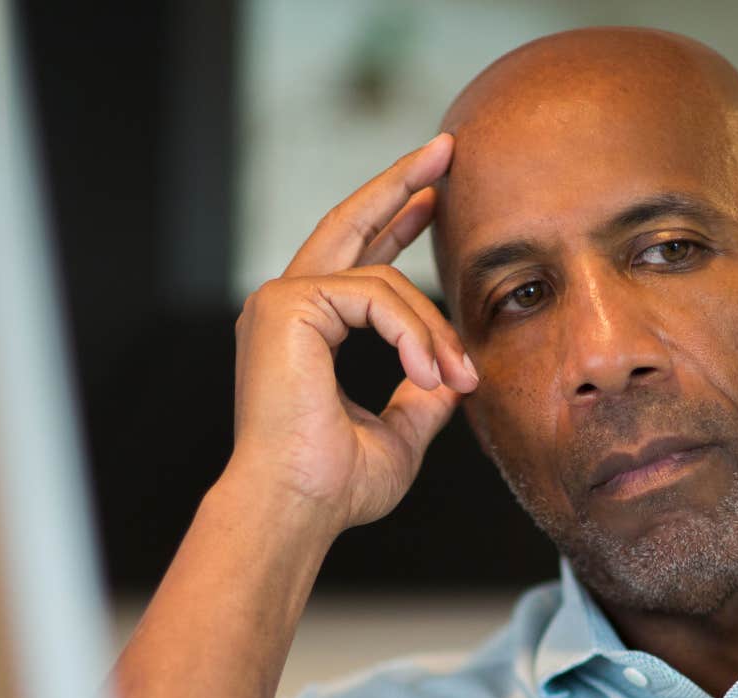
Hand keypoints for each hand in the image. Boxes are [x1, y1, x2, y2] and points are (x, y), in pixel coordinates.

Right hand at [224, 133, 473, 533]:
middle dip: (402, 183)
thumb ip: (421, 396)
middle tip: (447, 148)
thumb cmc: (331, 486)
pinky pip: (375, 295)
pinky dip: (413, 332)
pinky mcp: (286, 306)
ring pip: (383, 279)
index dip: (396, 224)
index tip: (434, 199)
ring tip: (458, 377)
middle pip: (349, 222)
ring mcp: (279, 301)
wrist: (292, 508)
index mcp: (303, 330)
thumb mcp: (398, 435)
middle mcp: (284, 306)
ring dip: (433, 328)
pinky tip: (430, 371)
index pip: (355, 260)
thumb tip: (454, 377)